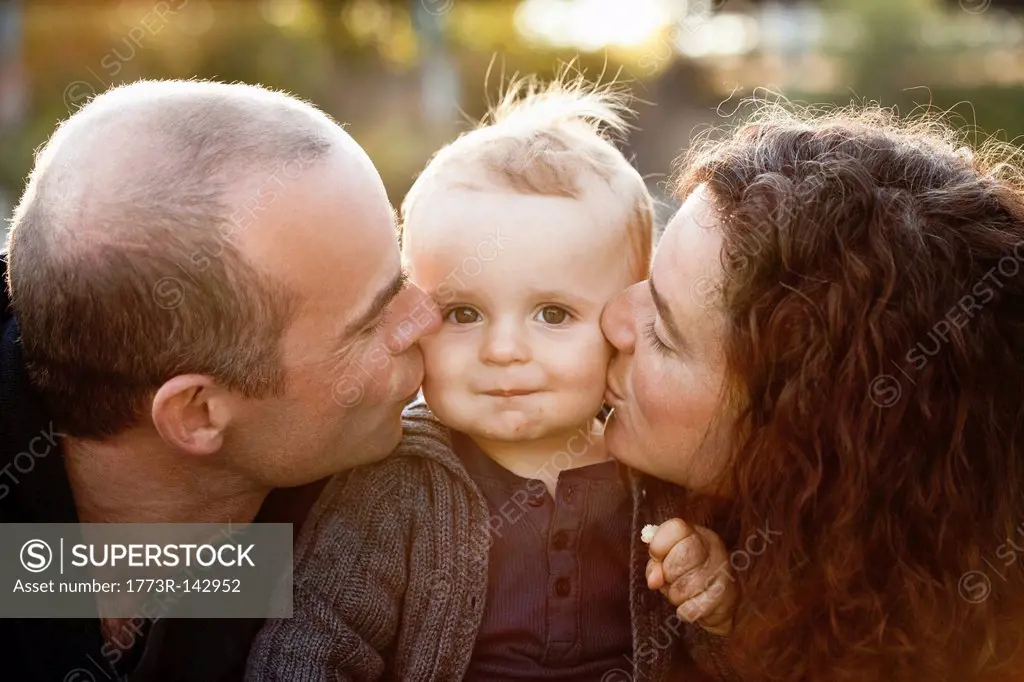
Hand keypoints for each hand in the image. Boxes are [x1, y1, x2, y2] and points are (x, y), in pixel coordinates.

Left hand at [645, 518, 737, 635]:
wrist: (724, 600)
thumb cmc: (689, 577)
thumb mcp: (667, 565)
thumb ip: (655, 566)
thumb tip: (654, 580)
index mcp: (696, 534)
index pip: (675, 529)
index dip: (659, 545)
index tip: (657, 556)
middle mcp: (713, 549)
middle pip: (680, 558)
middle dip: (668, 574)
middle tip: (673, 579)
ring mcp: (722, 573)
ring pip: (683, 588)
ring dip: (676, 596)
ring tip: (685, 593)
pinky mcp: (726, 599)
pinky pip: (691, 609)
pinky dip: (686, 611)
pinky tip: (694, 604)